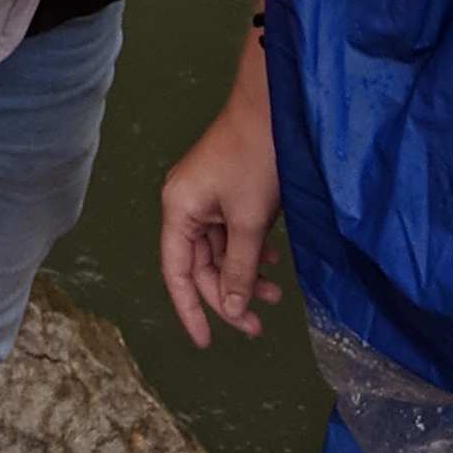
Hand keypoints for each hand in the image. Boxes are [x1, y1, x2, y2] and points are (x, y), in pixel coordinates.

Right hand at [160, 81, 283, 347]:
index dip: (190, 310)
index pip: (176, 272)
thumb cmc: (254, 162)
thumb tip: (232, 310)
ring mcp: (206, 198)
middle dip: (229, 296)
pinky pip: (232, 235)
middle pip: (200, 266)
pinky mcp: (225, 192)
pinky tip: (272, 262)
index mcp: (179, 209)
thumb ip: (238, 269)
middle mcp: (185, 205)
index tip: (207, 342)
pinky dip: (250, 253)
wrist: (272, 110)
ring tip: (276, 294)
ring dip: (245, 275)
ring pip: (220, 253)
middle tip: (259, 326)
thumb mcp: (248, 222)